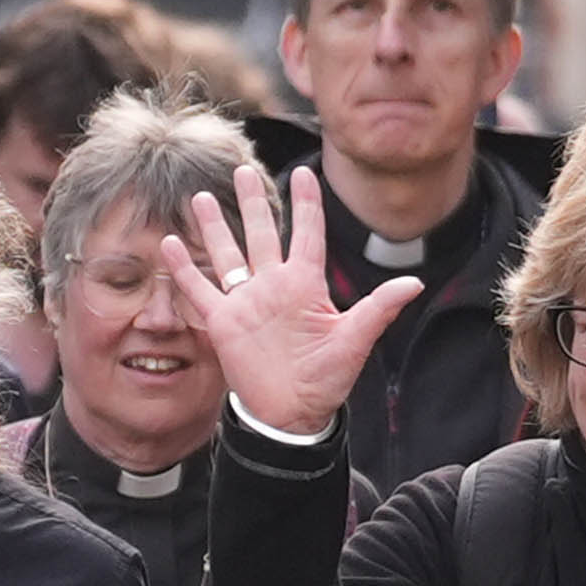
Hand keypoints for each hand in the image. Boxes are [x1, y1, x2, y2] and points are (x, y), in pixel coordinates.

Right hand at [160, 174, 425, 443]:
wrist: (292, 415)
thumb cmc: (327, 380)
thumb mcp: (354, 342)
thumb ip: (379, 309)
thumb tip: (413, 283)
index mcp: (305, 284)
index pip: (306, 233)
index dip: (306, 203)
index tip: (305, 172)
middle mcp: (274, 285)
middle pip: (261, 233)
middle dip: (253, 202)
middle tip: (243, 170)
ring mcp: (246, 301)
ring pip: (227, 253)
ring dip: (215, 226)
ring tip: (203, 197)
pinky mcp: (223, 321)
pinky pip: (200, 289)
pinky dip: (184, 267)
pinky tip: (171, 242)